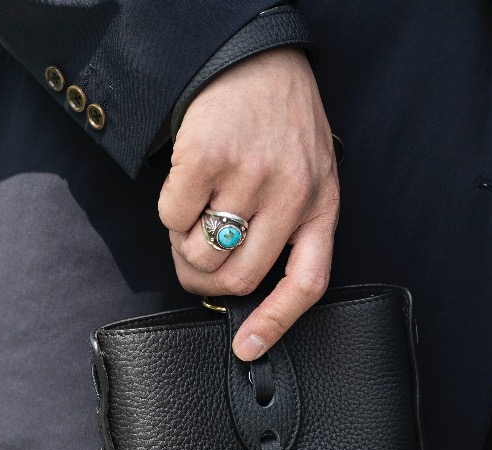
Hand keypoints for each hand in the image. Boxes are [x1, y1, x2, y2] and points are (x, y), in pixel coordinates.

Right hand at [158, 47, 339, 360]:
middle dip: (205, 280)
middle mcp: (291, 194)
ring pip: (201, 251)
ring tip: (195, 212)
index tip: (248, 349)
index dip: (275, 324)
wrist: (256, 57)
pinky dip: (169, 210)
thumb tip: (241, 285)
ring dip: (185, 243)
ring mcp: (251, 175)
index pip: (307, 283)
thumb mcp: (310, 175)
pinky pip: (172, 215)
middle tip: (194, 261)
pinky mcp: (209, 156)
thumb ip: (288, 226)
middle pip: (239, 278)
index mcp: (321, 206)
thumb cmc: (281, 122)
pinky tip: (185, 183)